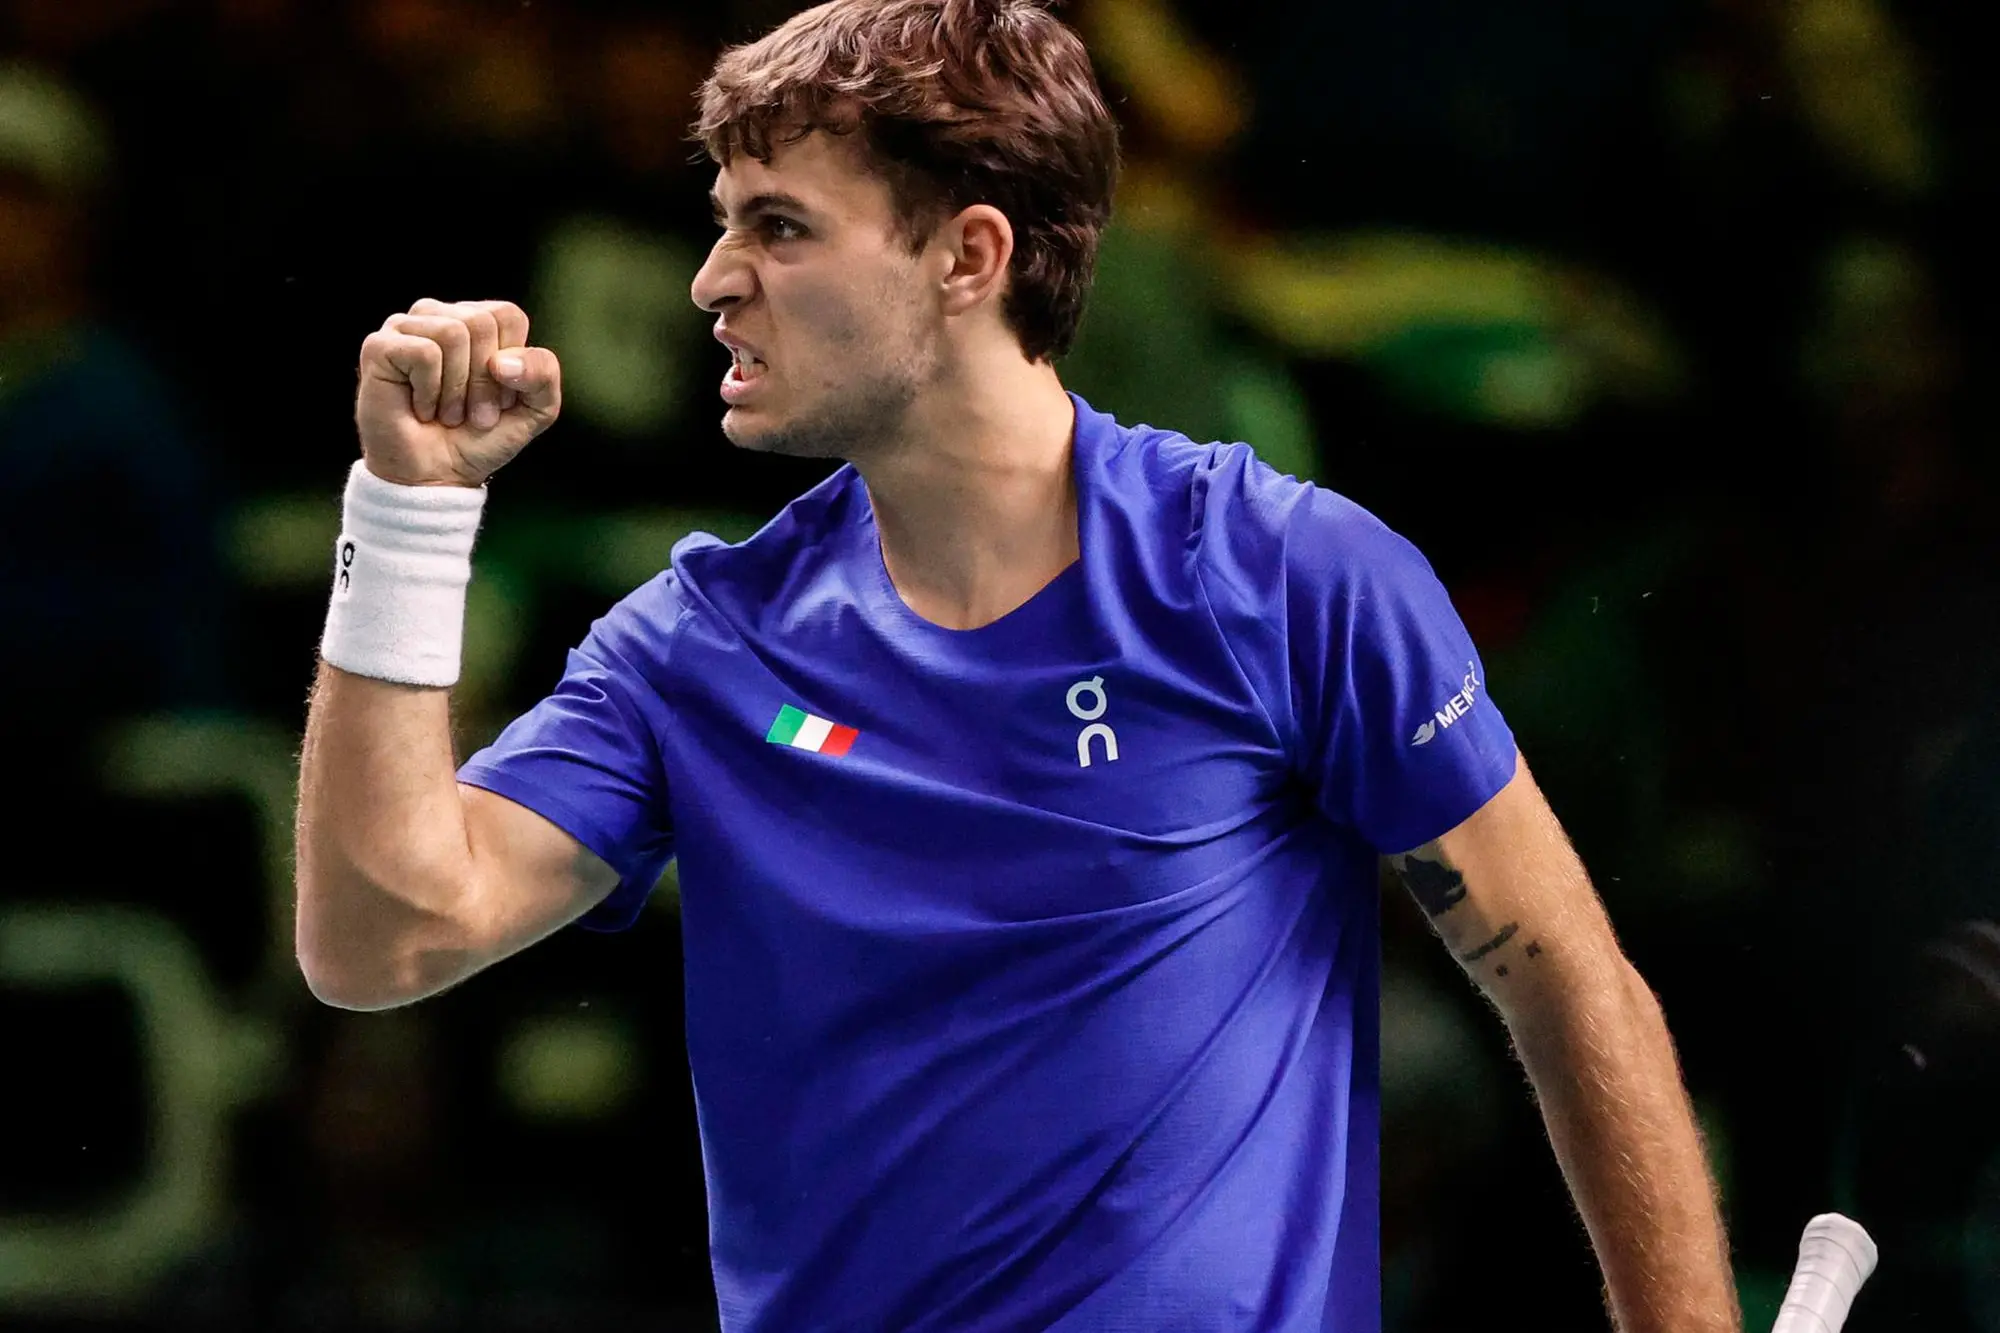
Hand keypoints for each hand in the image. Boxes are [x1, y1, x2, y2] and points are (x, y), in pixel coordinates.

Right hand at [354, 298, 561, 487]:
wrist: (437, 477)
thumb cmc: (480, 439)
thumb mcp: (535, 409)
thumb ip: (544, 375)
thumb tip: (502, 361)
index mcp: (476, 320)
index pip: (507, 315)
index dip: (511, 366)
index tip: (497, 399)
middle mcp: (439, 315)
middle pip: (481, 322)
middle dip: (484, 382)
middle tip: (468, 412)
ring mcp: (405, 327)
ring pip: (452, 333)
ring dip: (456, 389)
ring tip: (445, 411)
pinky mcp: (379, 346)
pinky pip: (424, 352)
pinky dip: (429, 391)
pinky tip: (420, 408)